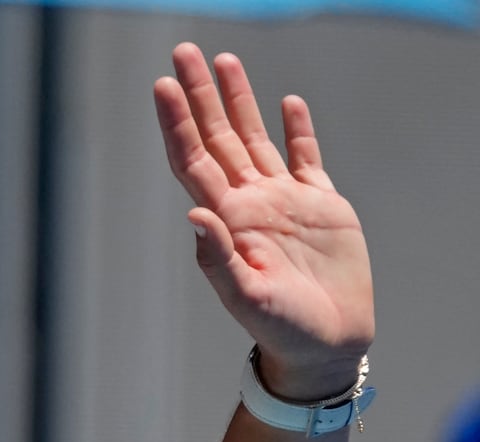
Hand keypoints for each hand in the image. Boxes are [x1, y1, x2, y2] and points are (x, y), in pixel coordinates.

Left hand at [155, 42, 374, 399]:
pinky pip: (305, 158)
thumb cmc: (280, 329)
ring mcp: (283, 202)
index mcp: (226, 220)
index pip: (193, 160)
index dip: (177, 123)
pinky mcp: (321, 206)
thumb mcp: (247, 298)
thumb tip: (196, 218)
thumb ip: (219, 260)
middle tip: (183, 51)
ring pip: (254, 138)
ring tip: (225, 61)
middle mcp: (248, 203)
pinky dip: (297, 130)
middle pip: (217, 137)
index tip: (162, 86)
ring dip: (239, 100)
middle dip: (199, 95)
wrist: (325, 345)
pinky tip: (288, 104)